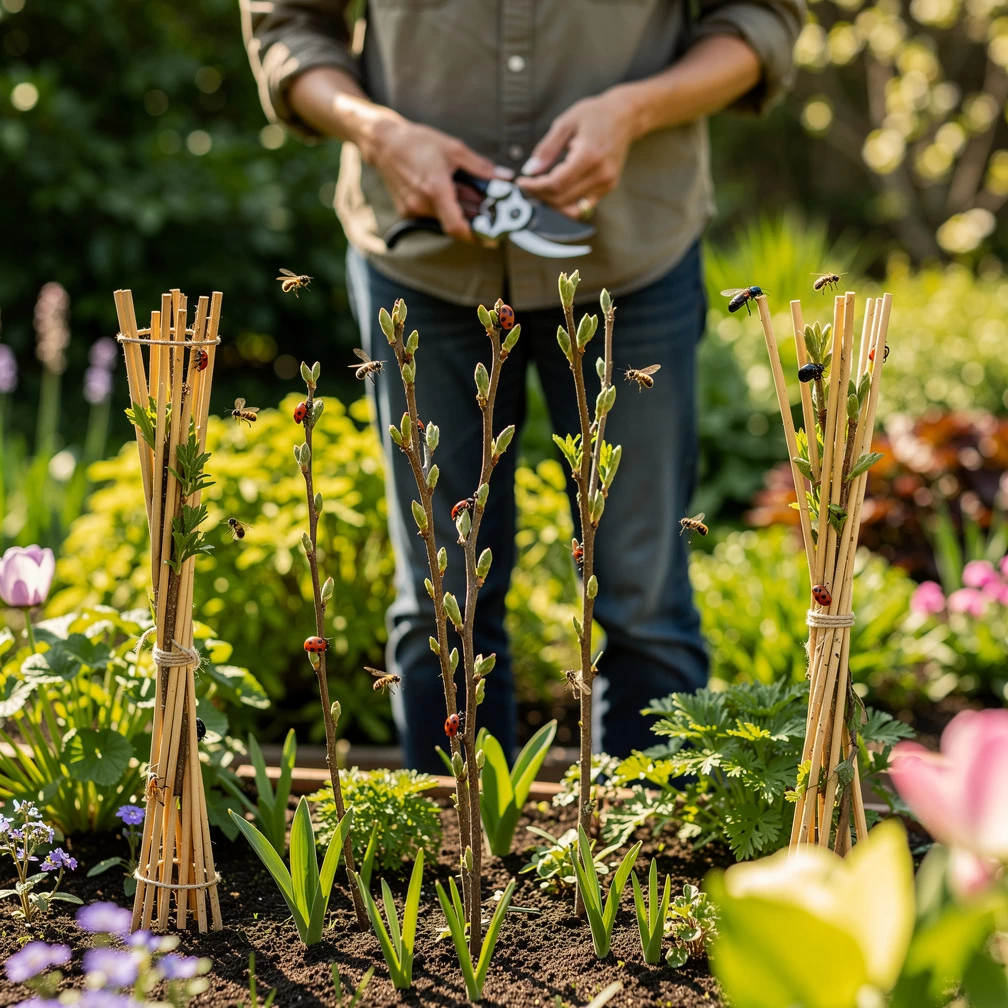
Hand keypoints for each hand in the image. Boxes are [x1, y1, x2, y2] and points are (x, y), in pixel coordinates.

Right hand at [368, 116, 510, 241]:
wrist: (385, 144)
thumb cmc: (417, 142)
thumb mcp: (454, 149)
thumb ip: (480, 167)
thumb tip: (503, 177)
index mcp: (435, 189)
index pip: (456, 227)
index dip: (476, 236)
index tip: (491, 236)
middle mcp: (422, 204)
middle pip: (455, 222)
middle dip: (474, 219)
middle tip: (490, 212)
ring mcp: (413, 209)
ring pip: (444, 218)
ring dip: (459, 211)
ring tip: (469, 195)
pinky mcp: (407, 210)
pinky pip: (432, 214)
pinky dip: (444, 207)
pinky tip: (449, 192)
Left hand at [516, 89, 637, 216]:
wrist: (625, 116)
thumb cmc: (596, 114)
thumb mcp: (566, 123)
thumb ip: (546, 149)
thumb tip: (531, 170)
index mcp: (589, 156)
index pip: (556, 184)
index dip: (535, 187)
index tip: (522, 182)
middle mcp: (600, 174)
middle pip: (561, 199)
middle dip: (539, 195)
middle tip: (528, 185)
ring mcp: (606, 184)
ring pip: (571, 208)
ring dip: (551, 203)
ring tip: (540, 190)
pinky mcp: (608, 188)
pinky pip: (583, 207)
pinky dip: (566, 204)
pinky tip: (556, 193)